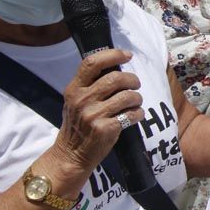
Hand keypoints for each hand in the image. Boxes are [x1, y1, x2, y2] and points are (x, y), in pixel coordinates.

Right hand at [53, 49, 143, 171]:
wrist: (71, 154)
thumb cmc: (77, 125)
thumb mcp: (75, 101)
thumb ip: (90, 85)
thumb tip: (116, 66)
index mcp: (74, 89)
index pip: (93, 63)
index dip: (113, 55)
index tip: (127, 55)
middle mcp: (82, 100)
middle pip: (115, 78)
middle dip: (132, 79)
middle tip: (135, 84)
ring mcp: (93, 115)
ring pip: (127, 96)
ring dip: (137, 98)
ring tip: (136, 102)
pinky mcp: (105, 129)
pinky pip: (132, 114)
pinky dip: (138, 113)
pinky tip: (135, 116)